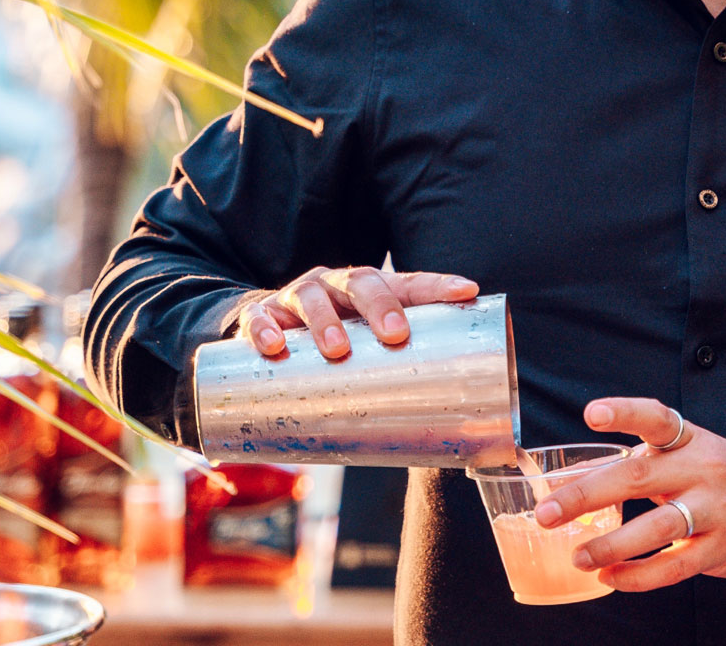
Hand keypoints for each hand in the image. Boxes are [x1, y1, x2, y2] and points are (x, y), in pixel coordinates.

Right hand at [236, 266, 478, 359]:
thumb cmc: (333, 344)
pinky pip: (258, 317)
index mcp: (368, 291)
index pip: (407, 283)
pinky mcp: (260, 314)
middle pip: (360, 282)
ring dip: (325, 320)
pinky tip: (273, 347)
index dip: (437, 286)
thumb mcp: (366, 352)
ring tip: (336, 348)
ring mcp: (295, 297)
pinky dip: (265, 329)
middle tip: (395, 334)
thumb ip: (397, 379)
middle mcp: (335, 286)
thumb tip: (452, 444)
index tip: (466, 292)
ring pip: (311, 296)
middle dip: (380, 305)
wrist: (268, 332)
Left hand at [533, 397, 725, 591]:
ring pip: (656, 528)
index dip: (625, 413)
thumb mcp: (692, 452)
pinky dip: (638, 576)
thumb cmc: (723, 475)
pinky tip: (610, 578)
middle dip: (587, 495)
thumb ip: (644, 461)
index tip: (592, 414)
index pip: (657, 418)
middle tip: (547, 511)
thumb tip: (579, 478)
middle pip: (639, 478)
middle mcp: (702, 471)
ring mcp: (713, 511)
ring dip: (610, 544)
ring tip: (577, 555)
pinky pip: (673, 567)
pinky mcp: (719, 549)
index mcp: (691, 441)